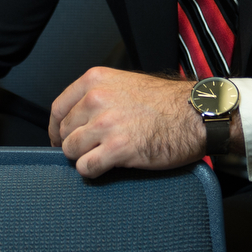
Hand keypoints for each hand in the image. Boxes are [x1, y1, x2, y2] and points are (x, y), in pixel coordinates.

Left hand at [49, 67, 241, 177]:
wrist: (195, 114)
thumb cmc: (166, 102)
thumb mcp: (126, 84)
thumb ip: (99, 95)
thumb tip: (77, 116)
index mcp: (96, 81)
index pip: (58, 108)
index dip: (56, 128)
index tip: (60, 138)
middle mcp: (96, 99)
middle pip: (64, 131)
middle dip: (73, 144)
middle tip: (87, 151)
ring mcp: (106, 124)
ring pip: (71, 150)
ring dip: (82, 158)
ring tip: (99, 158)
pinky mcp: (117, 148)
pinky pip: (86, 167)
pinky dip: (92, 171)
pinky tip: (105, 167)